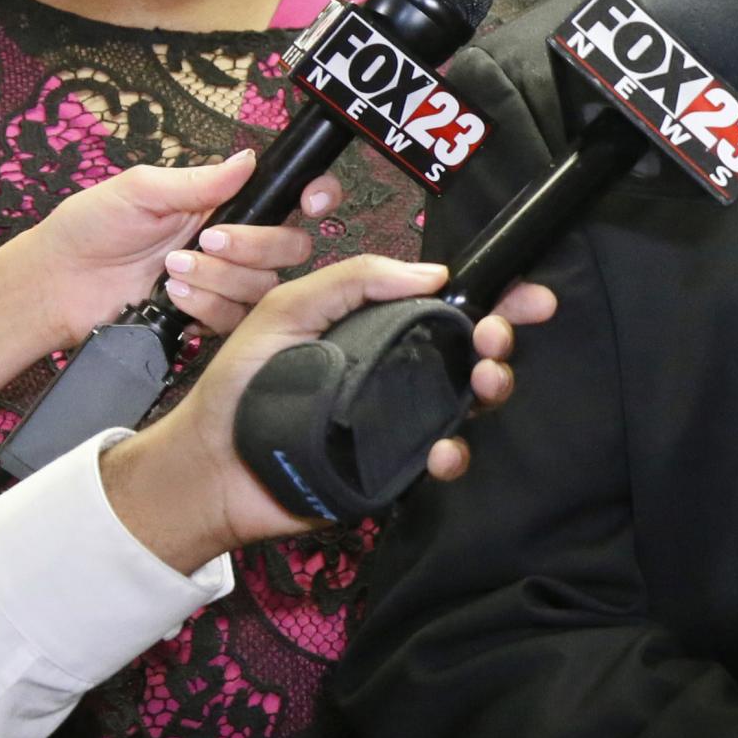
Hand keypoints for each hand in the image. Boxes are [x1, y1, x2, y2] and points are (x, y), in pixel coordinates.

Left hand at [20, 151, 343, 345]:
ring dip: (220, 278)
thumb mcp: (140, 190)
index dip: (315, 196)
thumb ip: (199, 180)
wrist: (56, 284)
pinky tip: (171, 297)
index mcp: (225, 203)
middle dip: (254, 244)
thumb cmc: (89, 228)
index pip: (290, 195)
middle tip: (206, 240)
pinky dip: (207, 306)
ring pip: (265, 285)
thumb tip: (248, 160)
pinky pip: (237, 318)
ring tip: (171, 270)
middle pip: (291, 246)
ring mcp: (225, 282)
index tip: (308, 204)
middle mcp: (234, 242)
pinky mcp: (210, 317)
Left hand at [98, 256, 554, 571]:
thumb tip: (434, 272)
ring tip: (484, 381)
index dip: (497, 297)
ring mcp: (403, 419)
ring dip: (493, 387)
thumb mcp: (288, 309)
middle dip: (502, 338)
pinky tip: (442, 449)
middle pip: (474, 350)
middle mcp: (400, 370)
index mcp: (379, 328)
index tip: (528, 294)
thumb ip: (355, 281)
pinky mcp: (397, 466)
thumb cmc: (242, 381)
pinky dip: (455, 454)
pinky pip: (444, 459)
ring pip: (471, 402)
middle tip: (496, 337)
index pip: (450, 305)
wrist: (209, 463)